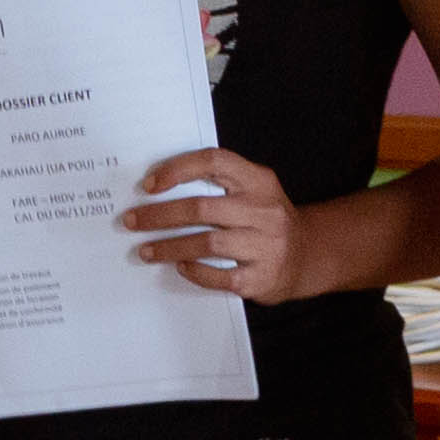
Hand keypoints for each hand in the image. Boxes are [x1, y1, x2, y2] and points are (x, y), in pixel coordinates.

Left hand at [123, 150, 310, 300]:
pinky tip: (179, 267)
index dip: (178, 169)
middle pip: (202, 208)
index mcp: (259, 181)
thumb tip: (157, 187)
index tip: (149, 184)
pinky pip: (220, 275)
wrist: (308, 256)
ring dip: (168, 247)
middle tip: (131, 221)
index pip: (214, 162)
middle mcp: (265, 211)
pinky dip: (195, 271)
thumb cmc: (264, 221)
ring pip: (206, 243)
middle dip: (159, 216)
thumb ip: (218, 184)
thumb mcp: (253, 192)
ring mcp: (267, 245)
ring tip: (145, 250)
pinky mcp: (262, 277)